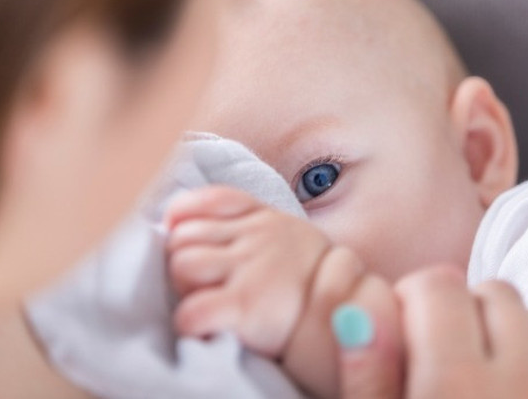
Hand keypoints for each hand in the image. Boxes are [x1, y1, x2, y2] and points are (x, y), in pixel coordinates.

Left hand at [165, 186, 329, 356]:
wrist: (348, 318)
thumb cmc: (310, 284)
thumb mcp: (289, 237)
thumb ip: (249, 224)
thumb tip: (188, 220)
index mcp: (265, 218)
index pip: (211, 199)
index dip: (184, 216)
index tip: (180, 232)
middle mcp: (257, 237)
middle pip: (185, 235)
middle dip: (183, 259)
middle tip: (202, 283)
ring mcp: (251, 269)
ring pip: (183, 265)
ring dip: (185, 289)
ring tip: (207, 301)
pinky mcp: (247, 305)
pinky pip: (192, 311)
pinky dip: (190, 323)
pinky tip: (207, 327)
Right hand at [334, 266, 527, 398]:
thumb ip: (366, 378)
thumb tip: (358, 310)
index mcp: (452, 385)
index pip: (434, 287)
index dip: (414, 300)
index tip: (408, 332)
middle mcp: (519, 385)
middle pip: (493, 293)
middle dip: (465, 311)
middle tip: (448, 353)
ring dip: (526, 329)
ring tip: (499, 364)